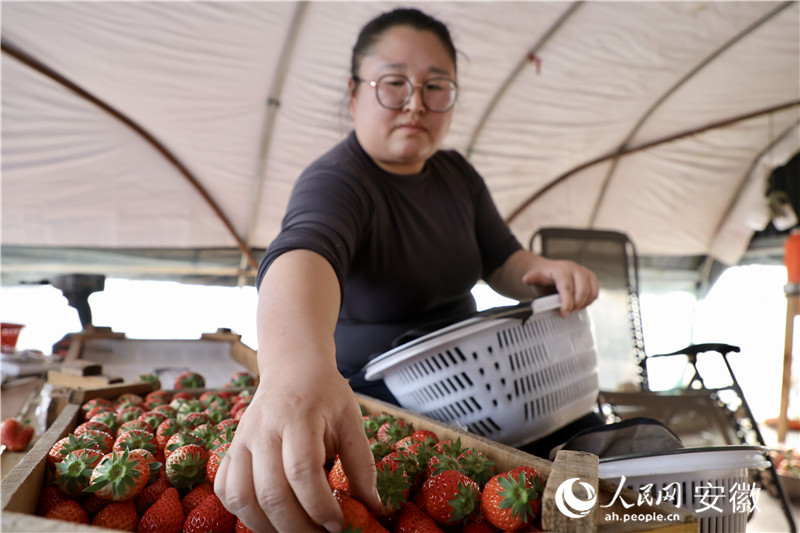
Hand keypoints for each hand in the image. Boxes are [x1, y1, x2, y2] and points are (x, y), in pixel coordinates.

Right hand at [214, 363, 380, 531]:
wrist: (292, 368)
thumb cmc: (325, 394)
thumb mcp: (351, 420)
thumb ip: (362, 463)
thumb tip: (373, 506)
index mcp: (298, 416)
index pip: (301, 470)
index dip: (319, 505)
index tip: (337, 524)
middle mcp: (263, 429)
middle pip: (270, 491)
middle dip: (297, 526)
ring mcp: (242, 440)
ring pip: (241, 496)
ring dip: (267, 526)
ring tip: (294, 532)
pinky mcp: (231, 449)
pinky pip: (225, 489)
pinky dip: (242, 512)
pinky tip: (268, 518)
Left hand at [522, 259, 598, 317]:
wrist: (551, 272)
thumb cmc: (544, 277)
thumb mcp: (536, 278)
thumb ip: (533, 279)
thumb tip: (526, 279)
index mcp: (562, 269)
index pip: (567, 287)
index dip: (566, 302)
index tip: (563, 314)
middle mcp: (576, 269)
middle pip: (582, 291)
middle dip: (574, 305)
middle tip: (565, 312)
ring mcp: (586, 273)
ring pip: (591, 294)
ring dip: (581, 304)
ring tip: (570, 307)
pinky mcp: (592, 279)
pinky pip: (595, 294)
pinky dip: (588, 302)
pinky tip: (578, 304)